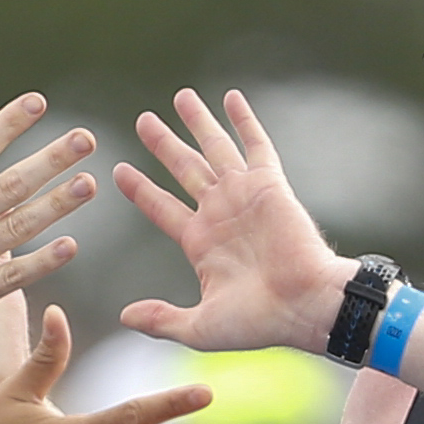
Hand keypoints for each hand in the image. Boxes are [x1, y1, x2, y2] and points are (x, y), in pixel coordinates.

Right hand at [0, 88, 99, 350]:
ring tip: (89, 184)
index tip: (39, 103)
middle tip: (86, 138)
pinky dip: (42, 262)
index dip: (10, 123)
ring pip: (20, 227)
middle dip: (52, 159)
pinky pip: (13, 277)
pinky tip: (71, 246)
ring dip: (58, 204)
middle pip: (12, 184)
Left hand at [113, 87, 361, 355]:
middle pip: (184, 169)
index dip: (140, 189)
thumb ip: (161, 319)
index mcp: (200, 242)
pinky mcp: (270, 186)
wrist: (305, 307)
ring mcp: (244, 197)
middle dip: (164, 144)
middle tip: (144, 120)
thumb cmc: (258, 323)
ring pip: (214, 149)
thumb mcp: (199, 328)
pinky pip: (255, 145)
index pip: (161, 207)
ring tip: (180, 96)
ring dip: (198, 122)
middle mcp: (220, 213)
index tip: (118, 170)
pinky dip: (244, 120)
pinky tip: (231, 97)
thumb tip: (124, 317)